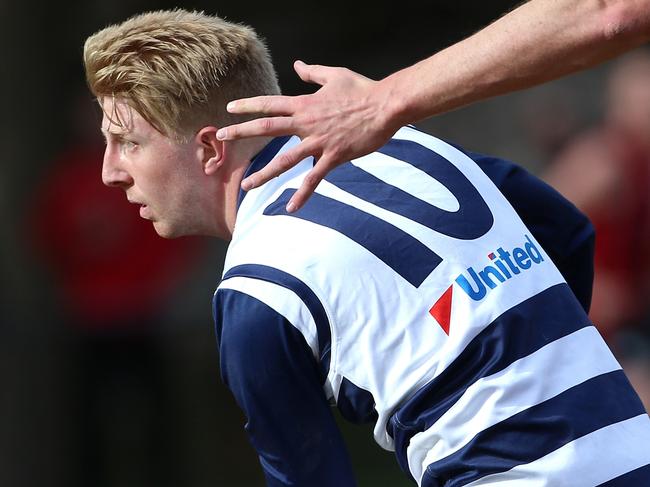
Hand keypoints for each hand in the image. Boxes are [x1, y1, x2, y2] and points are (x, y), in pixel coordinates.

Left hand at [217, 60, 398, 211]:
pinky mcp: (334, 157)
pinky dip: (302, 194)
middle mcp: (306, 123)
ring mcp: (318, 142)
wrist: (386, 106)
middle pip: (267, 128)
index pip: (270, 104)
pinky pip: (314, 179)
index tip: (229, 109)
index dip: (248, 106)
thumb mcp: (335, 75)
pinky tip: (291, 208)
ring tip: (246, 185)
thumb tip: (297, 66)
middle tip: (222, 136)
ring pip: (285, 161)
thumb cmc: (363, 89)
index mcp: (305, 104)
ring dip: (263, 174)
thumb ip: (313, 73)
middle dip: (242, 132)